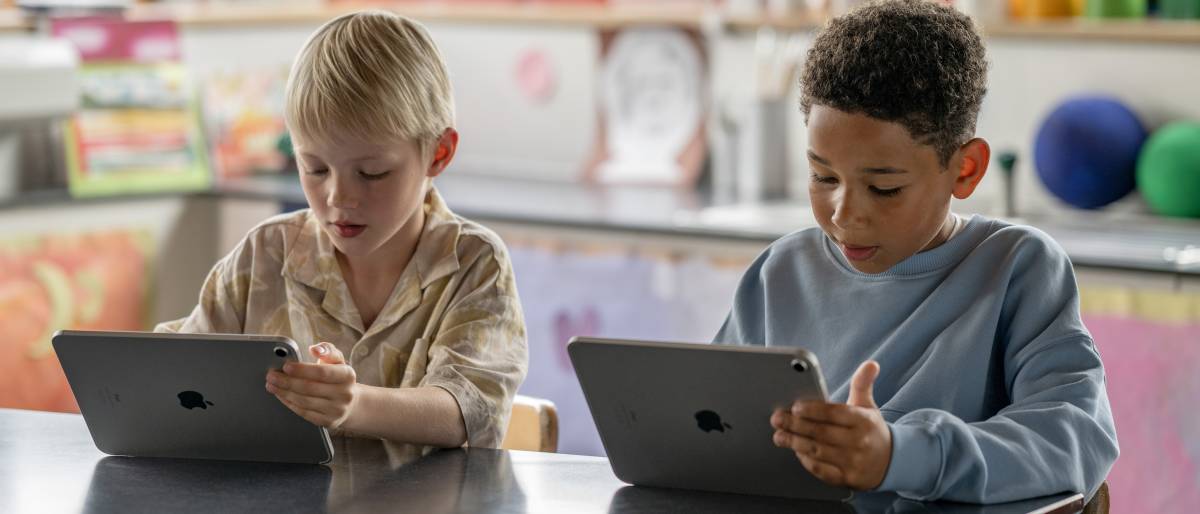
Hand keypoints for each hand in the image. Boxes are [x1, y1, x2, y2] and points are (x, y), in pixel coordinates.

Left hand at [266, 342, 358, 429]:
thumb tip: (315, 349)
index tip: (285, 366)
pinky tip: (280, 395)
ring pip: (304, 401)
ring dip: (284, 392)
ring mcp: (337, 410)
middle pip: (310, 388)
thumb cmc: (337, 376)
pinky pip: (304, 413)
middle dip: (287, 381)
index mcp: (347, 375)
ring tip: (271, 384)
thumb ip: (327, 350)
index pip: (322, 372)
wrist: (350, 403)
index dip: (302, 370)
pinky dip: (289, 403)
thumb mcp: (337, 360)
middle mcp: (345, 394)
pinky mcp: (328, 422)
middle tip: (271, 375)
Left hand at [770, 360, 891, 489]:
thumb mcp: (868, 405)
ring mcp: (853, 462)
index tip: (795, 407)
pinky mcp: (847, 478)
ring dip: (795, 443)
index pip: (835, 413)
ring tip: (779, 435)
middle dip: (796, 425)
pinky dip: (807, 461)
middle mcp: (859, 442)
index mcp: (863, 421)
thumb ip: (862, 384)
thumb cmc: (871, 430)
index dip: (813, 410)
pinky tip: (796, 452)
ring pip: (818, 451)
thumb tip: (870, 364)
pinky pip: (822, 470)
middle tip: (777, 419)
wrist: (891, 461)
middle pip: (822, 433)